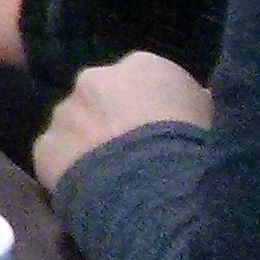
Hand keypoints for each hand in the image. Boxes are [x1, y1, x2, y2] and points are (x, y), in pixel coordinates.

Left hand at [34, 52, 212, 191]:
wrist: (157, 192)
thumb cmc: (197, 152)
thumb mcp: (215, 119)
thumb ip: (197, 104)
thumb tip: (200, 102)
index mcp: (143, 66)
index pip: (144, 79)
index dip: (153, 107)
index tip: (162, 131)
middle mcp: (96, 79)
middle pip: (103, 98)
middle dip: (114, 121)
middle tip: (135, 155)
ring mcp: (65, 112)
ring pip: (75, 126)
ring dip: (89, 144)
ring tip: (114, 178)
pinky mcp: (44, 146)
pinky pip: (56, 157)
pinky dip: (69, 171)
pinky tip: (91, 191)